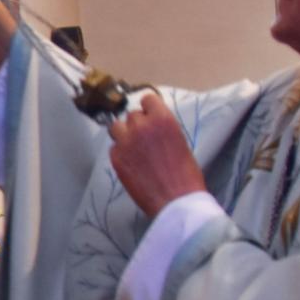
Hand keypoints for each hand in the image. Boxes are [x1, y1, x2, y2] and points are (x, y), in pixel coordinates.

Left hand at [107, 92, 207, 216]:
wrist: (176, 200)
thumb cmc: (186, 174)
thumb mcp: (180, 142)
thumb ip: (163, 129)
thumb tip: (153, 126)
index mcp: (162, 119)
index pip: (147, 99)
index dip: (149, 109)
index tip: (150, 116)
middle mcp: (141, 126)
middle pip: (132, 115)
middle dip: (138, 124)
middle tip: (145, 139)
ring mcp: (125, 141)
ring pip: (117, 127)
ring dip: (124, 134)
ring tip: (133, 147)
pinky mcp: (116, 158)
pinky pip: (114, 147)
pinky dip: (120, 152)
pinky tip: (131, 164)